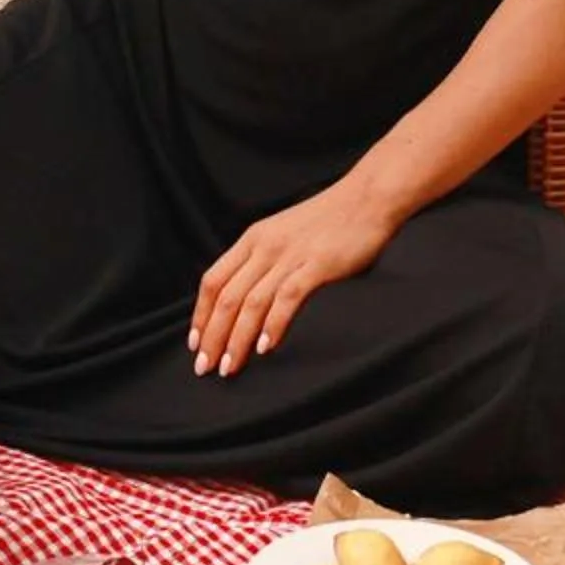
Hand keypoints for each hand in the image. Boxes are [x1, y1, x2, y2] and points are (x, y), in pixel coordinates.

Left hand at [191, 182, 400, 377]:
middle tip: (206, 367)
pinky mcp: (317, 264)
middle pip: (227, 297)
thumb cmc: (330, 220)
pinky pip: (287, 298)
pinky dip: (273, 325)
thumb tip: (246, 298)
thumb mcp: (284, 234)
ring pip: (252, 303)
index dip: (200, 315)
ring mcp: (291, 255)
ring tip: (231, 367)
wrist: (368, 197)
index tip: (196, 344)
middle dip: (212, 336)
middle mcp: (265, 246)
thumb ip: (264, 260)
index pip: (213, 281)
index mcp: (254, 238)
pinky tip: (265, 347)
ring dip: (237, 339)